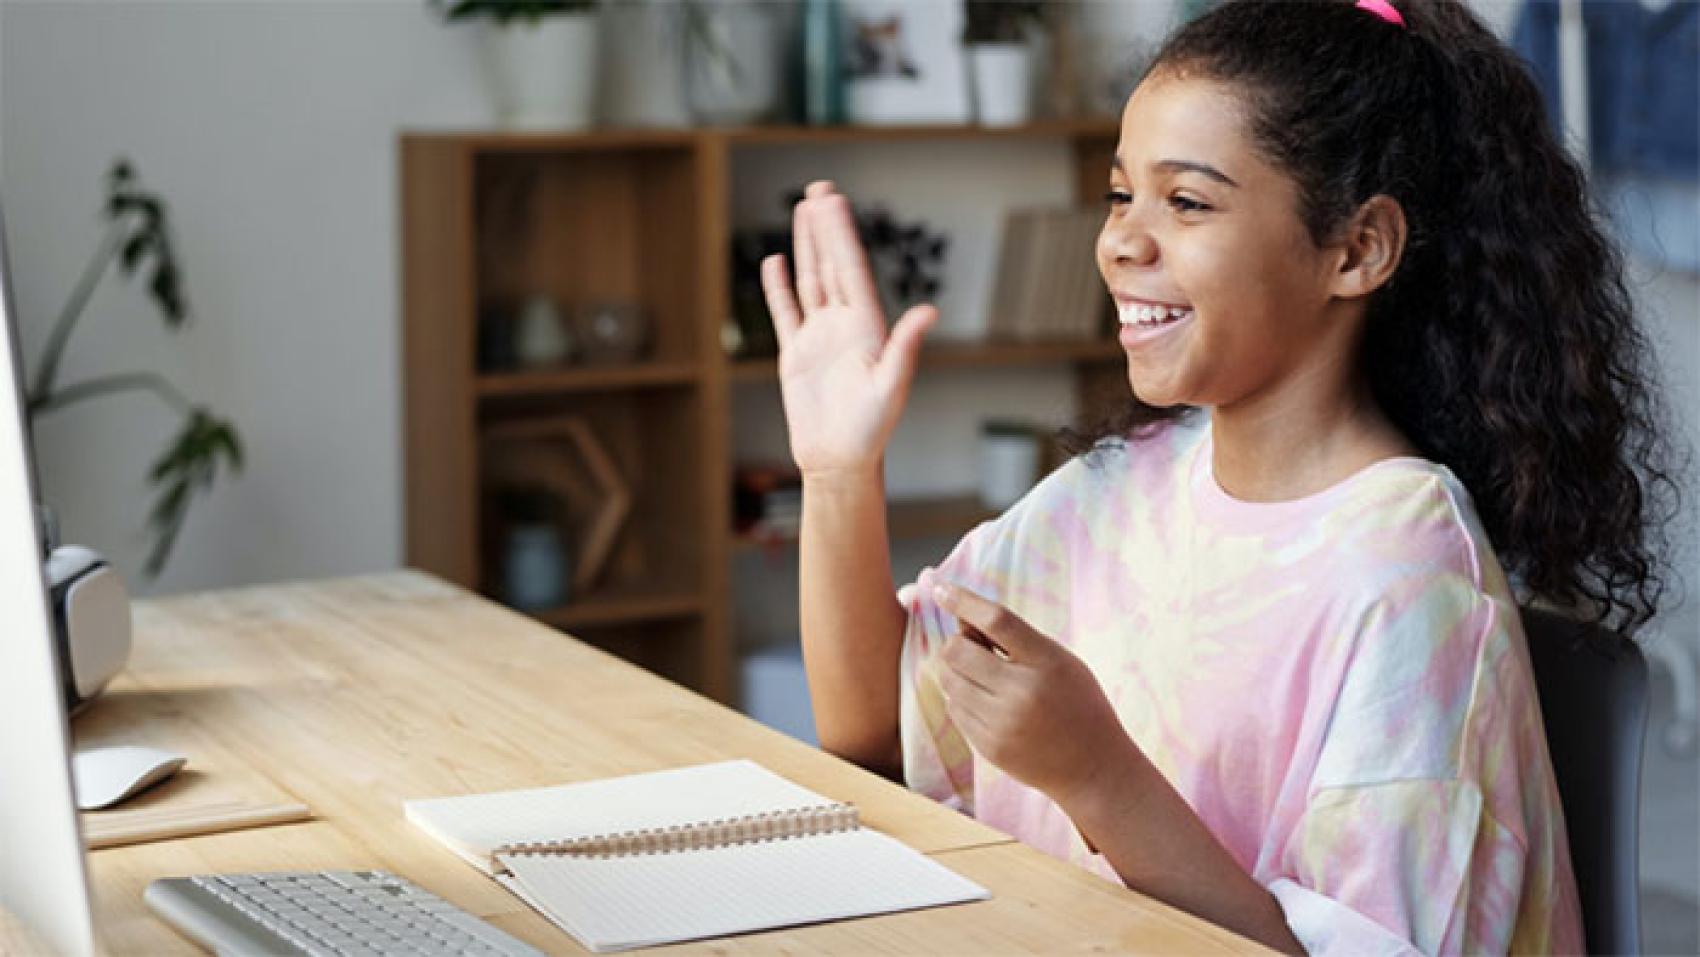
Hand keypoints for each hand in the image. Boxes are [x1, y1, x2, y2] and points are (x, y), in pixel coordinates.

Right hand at [760, 181, 937, 477]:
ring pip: (811, 281)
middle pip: (832, 265)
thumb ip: (906, 346)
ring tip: (803, 210)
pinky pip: (786, 313)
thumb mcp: (891, 386)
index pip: (852, 270)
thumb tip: (929, 310)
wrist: (840, 461)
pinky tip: (777, 260)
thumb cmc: (871, 430)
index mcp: (867, 327)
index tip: (834, 201)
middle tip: (820, 189)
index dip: (842, 234)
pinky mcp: (797, 354)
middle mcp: (844, 325)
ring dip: (807, 246)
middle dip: (826, 227)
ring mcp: (819, 337)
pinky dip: (779, 287)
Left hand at [932, 582, 1131, 803]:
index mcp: (1047, 662)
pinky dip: (965, 700)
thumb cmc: (1077, 704)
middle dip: (958, 644)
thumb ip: (1015, 639)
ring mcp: (1003, 724)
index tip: (939, 587)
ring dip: (959, 673)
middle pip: (957, 651)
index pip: (997, 620)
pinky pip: (955, 710)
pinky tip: (992, 706)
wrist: (1093, 767)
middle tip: (978, 649)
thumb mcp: (1059, 661)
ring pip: (949, 681)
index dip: (963, 600)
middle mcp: (1022, 693)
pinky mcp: (990, 747)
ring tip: (989, 681)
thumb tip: (961, 619)